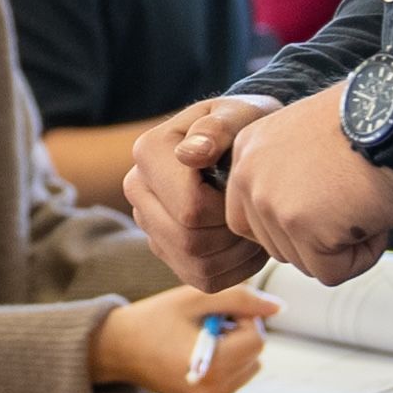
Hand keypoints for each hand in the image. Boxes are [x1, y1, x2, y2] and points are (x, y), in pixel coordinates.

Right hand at [91, 282, 280, 392]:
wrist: (117, 348)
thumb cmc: (154, 318)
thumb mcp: (193, 298)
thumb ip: (239, 297)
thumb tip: (279, 307)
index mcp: (212, 367)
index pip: (256, 339)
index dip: (243, 318)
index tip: (217, 310)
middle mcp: (214, 392)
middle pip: (256, 354)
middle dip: (239, 333)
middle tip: (206, 322)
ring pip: (249, 368)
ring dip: (235, 349)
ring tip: (201, 339)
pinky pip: (234, 380)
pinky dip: (225, 364)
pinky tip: (198, 354)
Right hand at [123, 94, 277, 290]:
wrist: (240, 143)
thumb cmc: (243, 125)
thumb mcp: (240, 114)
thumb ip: (218, 128)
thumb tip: (189, 155)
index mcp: (148, 152)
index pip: (190, 208)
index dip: (230, 208)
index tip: (247, 188)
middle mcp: (137, 188)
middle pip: (190, 241)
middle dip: (233, 233)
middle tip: (256, 211)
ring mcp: (148, 222)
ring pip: (196, 264)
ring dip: (238, 252)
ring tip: (254, 224)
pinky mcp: (165, 249)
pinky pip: (202, 278)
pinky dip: (235, 268)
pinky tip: (247, 241)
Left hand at [219, 88, 392, 284]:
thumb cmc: (369, 123)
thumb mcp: (305, 142)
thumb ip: (284, 178)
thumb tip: (294, 222)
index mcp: (248, 151)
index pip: (247, 219)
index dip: (291, 225)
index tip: (324, 209)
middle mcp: (250, 177)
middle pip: (275, 246)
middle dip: (318, 239)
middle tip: (353, 203)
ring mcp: (272, 203)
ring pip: (303, 262)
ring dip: (342, 246)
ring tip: (364, 204)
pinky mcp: (303, 228)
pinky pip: (330, 272)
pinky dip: (361, 257)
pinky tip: (373, 219)